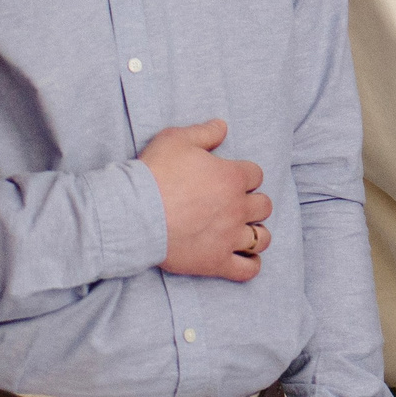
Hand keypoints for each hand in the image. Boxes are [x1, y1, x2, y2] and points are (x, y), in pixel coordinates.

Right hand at [141, 120, 270, 282]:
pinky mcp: (215, 262)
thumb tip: (222, 126)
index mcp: (232, 177)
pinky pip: (247, 269)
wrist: (131, 214)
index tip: (230, 179)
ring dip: (256, 233)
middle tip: (234, 206)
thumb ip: (204, 132)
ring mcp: (228, 237)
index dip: (244, 176)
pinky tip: (244, 260)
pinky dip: (251, 265)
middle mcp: (237, 207)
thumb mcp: (176, 139)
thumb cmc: (153, 174)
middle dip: (252, 204)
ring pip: (262, 237)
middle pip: (263, 206)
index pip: (256, 175)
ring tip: (243, 233)